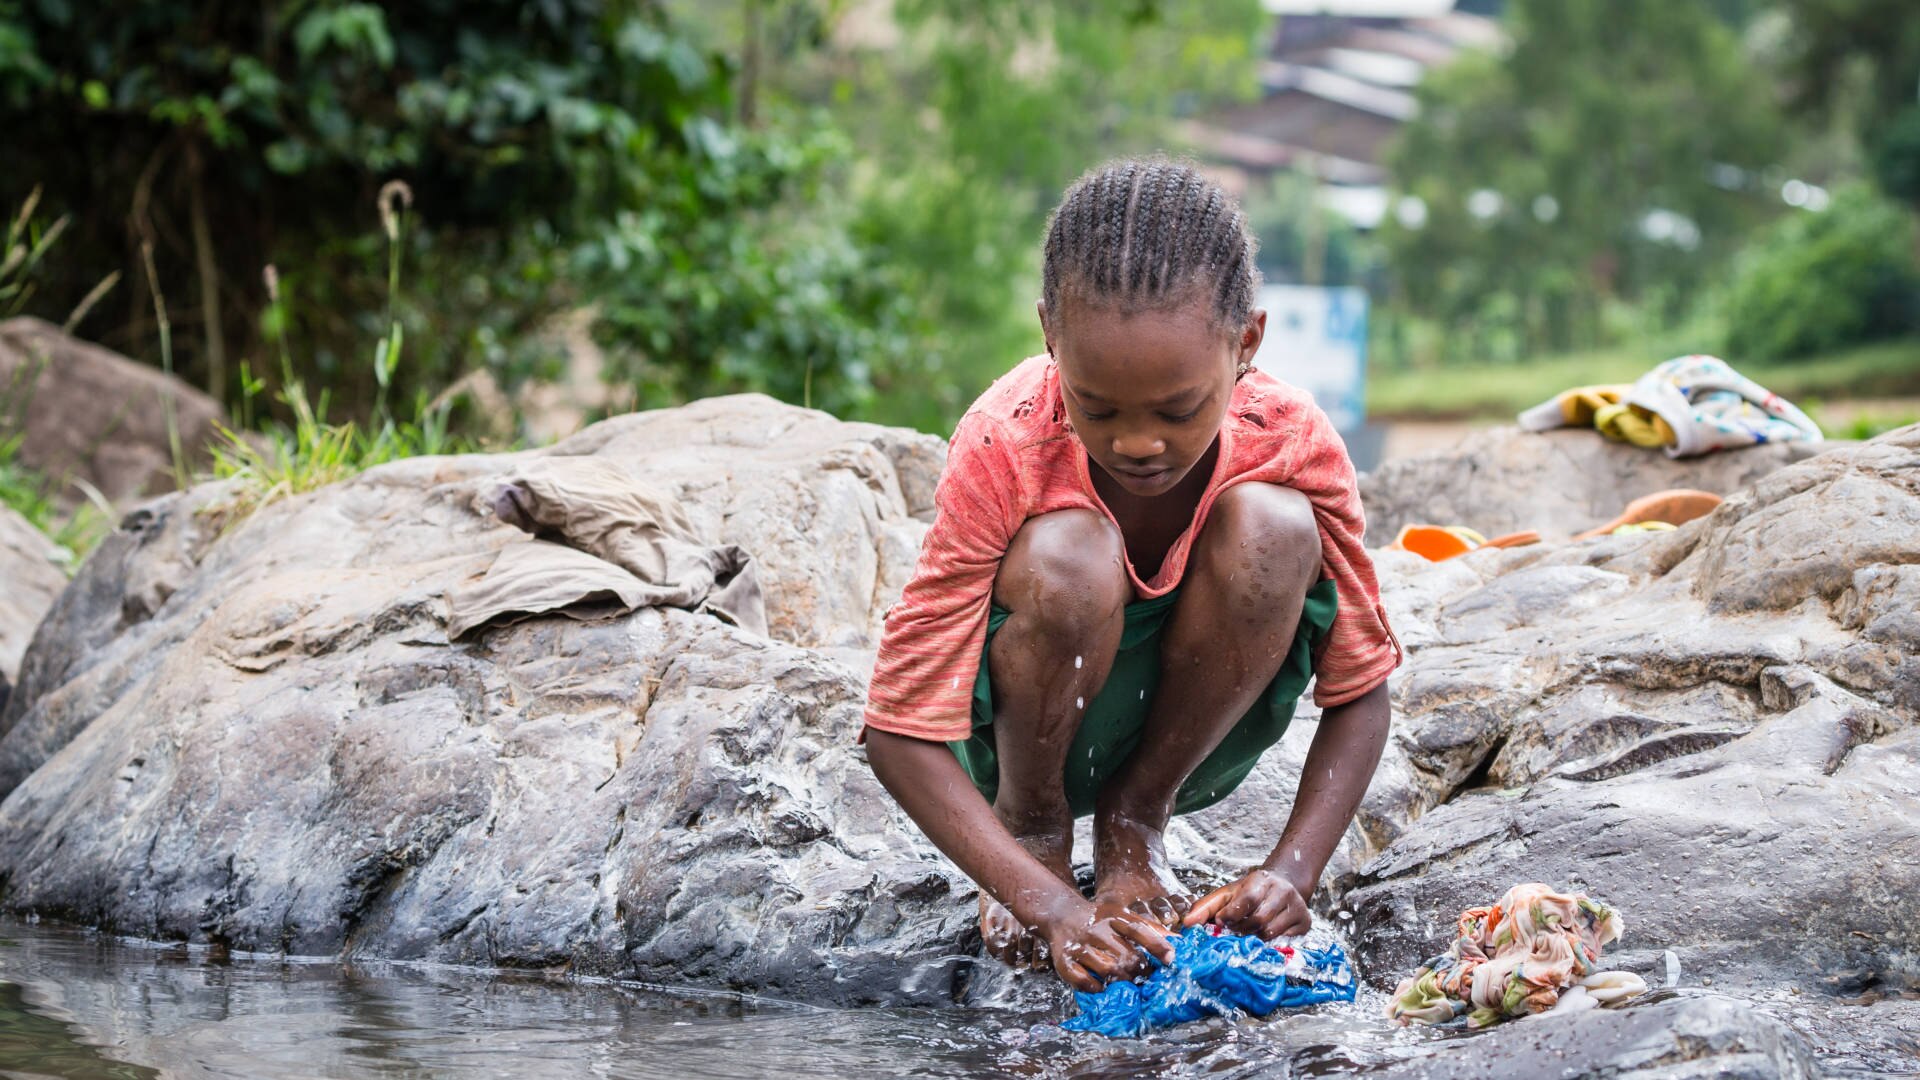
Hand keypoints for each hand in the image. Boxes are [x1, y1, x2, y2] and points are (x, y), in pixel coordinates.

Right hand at [1036, 900, 1176, 992]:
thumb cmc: (1100, 919)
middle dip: (1141, 971)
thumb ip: (1150, 930)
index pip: (1139, 929)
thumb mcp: (1123, 917)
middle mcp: (1096, 930)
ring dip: (1122, 981)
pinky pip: (1083, 980)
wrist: (1061, 914)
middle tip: (1147, 979)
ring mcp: (1079, 946)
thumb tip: (1180, 942)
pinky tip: (1103, 987)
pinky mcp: (1064, 961)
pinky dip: (1095, 987)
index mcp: (1113, 917)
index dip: (1158, 945)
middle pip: (1126, 956)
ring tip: (1128, 984)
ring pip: (1108, 969)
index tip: (1172, 959)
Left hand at [1182, 868, 1311, 939]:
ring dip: (1255, 936)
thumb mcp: (1228, 893)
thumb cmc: (1251, 892)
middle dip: (1242, 928)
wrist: (1284, 885)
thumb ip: (1206, 907)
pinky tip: (1266, 932)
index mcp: (1261, 881)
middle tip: (1236, 928)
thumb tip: (1187, 924)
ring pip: (1271, 932)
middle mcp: (1283, 891)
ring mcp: (1297, 907)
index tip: (1222, 921)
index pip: (1247, 899)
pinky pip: (1285, 940)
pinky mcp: (1305, 923)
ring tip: (1251, 929)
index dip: (1232, 914)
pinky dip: (1271, 941)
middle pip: (1258, 919)